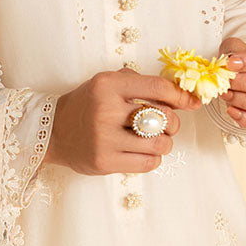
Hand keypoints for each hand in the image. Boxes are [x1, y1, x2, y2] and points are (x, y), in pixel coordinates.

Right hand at [45, 69, 202, 175]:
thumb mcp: (107, 82)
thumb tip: (181, 95)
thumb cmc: (88, 104)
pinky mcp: (104, 162)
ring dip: (164, 143)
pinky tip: (141, 151)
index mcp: (108, 85)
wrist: (54, 131)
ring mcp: (104, 138)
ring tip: (154, 139)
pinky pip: (147, 163)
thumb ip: (140, 83)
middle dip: (173, 123)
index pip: (157, 88)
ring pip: (159, 144)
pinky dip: (152, 157)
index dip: (181, 96)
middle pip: (164, 118)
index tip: (192, 102)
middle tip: (167, 124)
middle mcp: (106, 110)